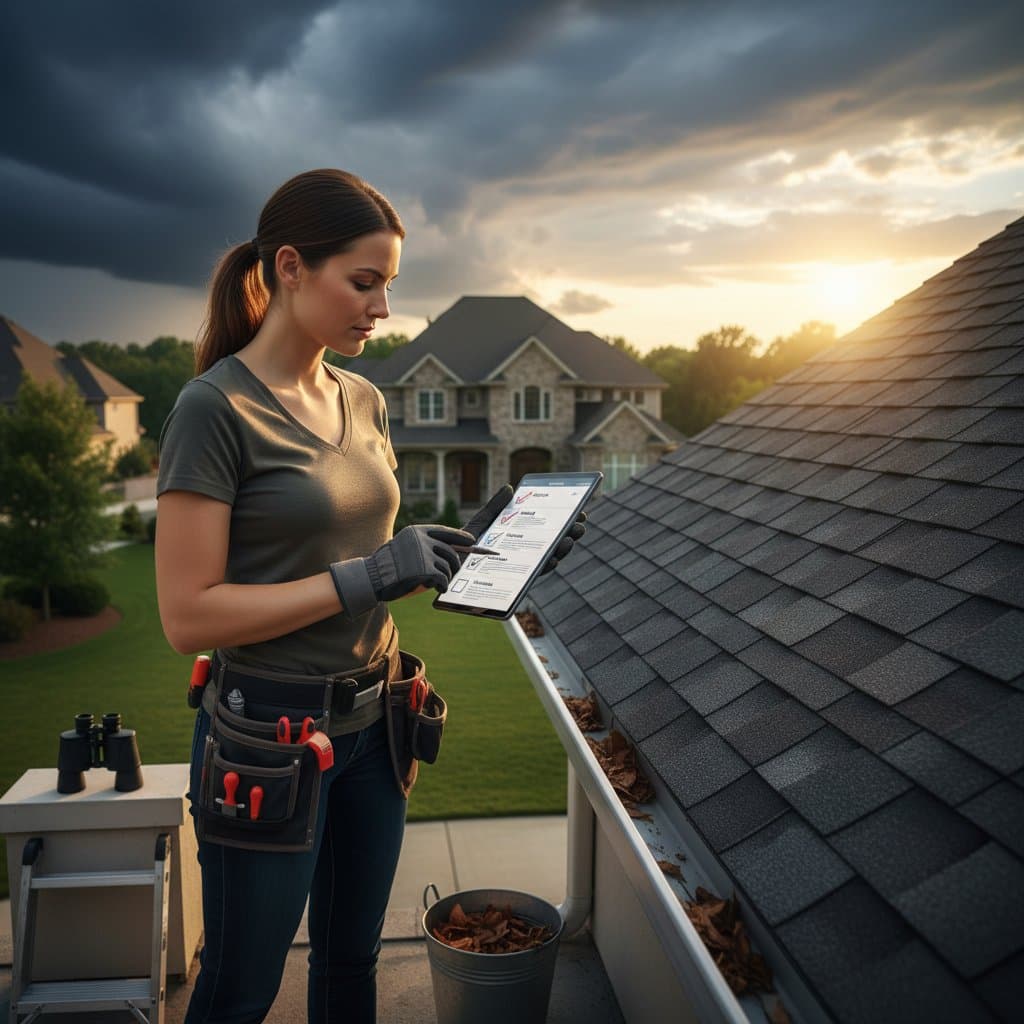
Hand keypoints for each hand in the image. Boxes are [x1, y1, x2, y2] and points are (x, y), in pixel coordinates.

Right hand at [329, 524, 475, 619]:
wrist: (372, 577)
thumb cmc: (388, 567)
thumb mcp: (405, 548)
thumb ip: (424, 547)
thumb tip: (450, 554)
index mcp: (417, 532)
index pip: (444, 531)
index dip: (460, 537)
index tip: (471, 541)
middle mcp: (422, 539)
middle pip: (450, 552)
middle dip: (455, 565)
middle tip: (453, 573)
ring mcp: (423, 553)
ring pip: (448, 566)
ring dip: (446, 577)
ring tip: (439, 583)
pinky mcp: (424, 569)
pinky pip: (443, 578)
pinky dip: (443, 585)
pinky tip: (439, 588)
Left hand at [463, 485, 586, 574]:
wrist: (451, 564)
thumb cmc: (465, 545)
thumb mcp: (482, 523)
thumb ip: (496, 507)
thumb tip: (510, 487)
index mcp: (521, 537)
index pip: (548, 529)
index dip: (565, 521)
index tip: (579, 511)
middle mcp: (525, 552)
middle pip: (553, 542)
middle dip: (570, 533)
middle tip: (580, 524)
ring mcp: (522, 566)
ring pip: (549, 558)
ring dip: (563, 549)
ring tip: (570, 539)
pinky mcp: (516, 579)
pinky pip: (535, 574)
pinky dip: (547, 566)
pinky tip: (554, 558)